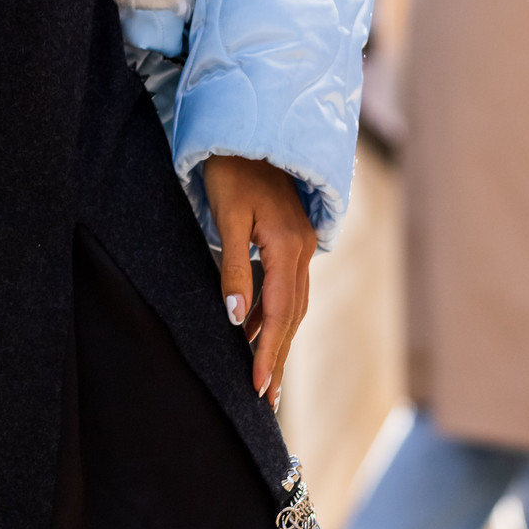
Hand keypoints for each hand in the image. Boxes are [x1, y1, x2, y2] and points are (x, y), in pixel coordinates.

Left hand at [200, 154, 316, 407]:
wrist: (247, 129)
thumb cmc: (231, 168)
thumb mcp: (226, 215)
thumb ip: (233, 267)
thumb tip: (236, 319)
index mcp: (287, 244)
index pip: (279, 312)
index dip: (268, 352)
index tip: (256, 388)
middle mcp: (302, 248)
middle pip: (292, 315)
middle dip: (278, 357)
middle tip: (265, 399)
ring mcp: (302, 243)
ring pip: (293, 303)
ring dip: (277, 339)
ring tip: (261, 376)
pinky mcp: (293, 238)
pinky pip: (287, 286)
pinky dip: (273, 312)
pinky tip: (254, 328)